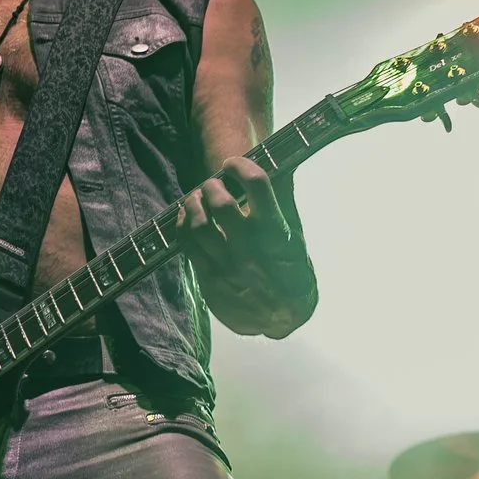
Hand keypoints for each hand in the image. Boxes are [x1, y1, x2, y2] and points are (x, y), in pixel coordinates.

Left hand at [178, 155, 295, 272]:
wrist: (283, 316)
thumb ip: (284, 200)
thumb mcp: (296, 235)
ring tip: (197, 198)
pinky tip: (187, 217)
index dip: (241, 166)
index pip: (258, 185)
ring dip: (193, 203)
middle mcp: (251, 248)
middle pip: (221, 204)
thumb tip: (280, 162)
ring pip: (198, 225)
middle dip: (212, 186)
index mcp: (277, 232)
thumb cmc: (292, 269)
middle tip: (213, 184)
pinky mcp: (210, 280)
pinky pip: (187, 246)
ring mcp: (228, 266)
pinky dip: (183, 225)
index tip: (233, 164)